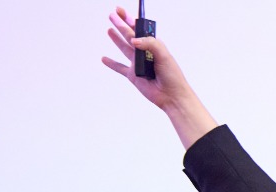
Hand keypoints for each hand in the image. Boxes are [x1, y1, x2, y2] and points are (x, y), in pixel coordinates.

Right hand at [100, 6, 216, 147]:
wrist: (172, 96)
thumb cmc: (172, 76)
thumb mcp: (164, 56)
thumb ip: (150, 44)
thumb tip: (133, 40)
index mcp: (154, 45)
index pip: (140, 29)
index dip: (131, 19)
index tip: (122, 11)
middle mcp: (144, 53)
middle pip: (129, 36)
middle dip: (121, 24)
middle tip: (112, 15)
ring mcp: (137, 63)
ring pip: (124, 48)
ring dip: (116, 39)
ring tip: (109, 29)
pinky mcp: (132, 75)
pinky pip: (119, 67)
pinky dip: (111, 63)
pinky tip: (104, 58)